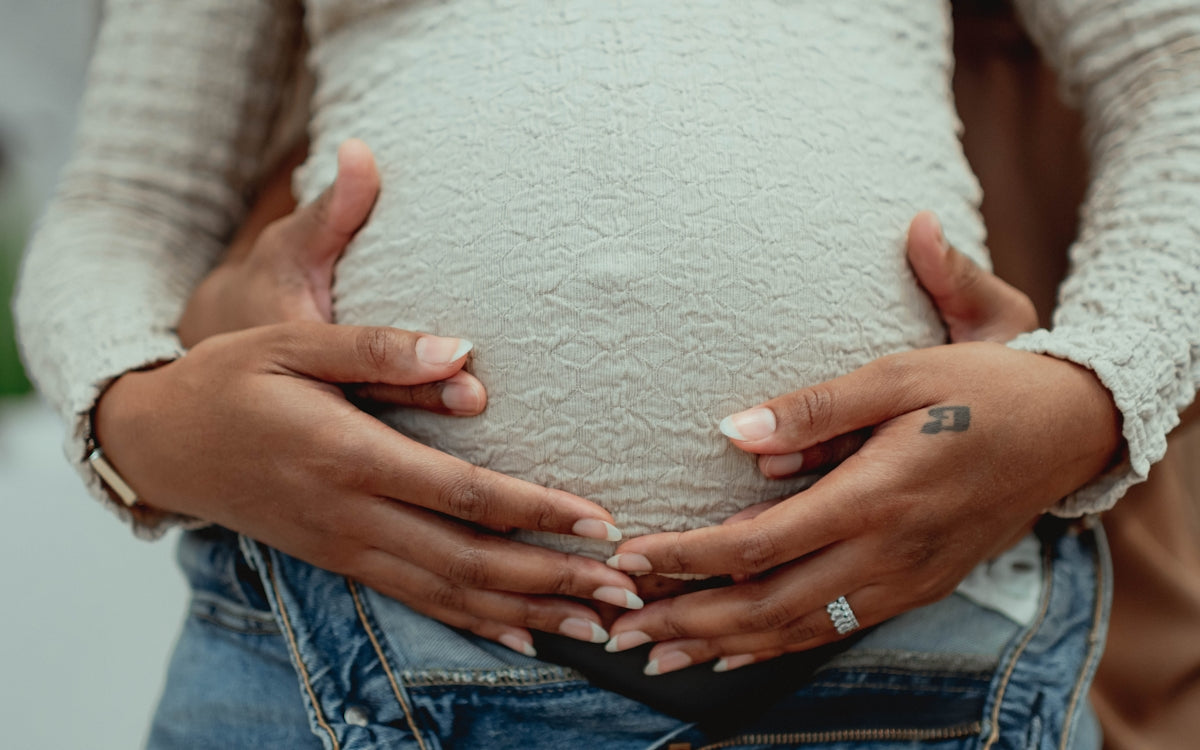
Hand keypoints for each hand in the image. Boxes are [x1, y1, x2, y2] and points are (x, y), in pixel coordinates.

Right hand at [100, 141, 642, 655]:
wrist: (164, 441)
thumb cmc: (234, 379)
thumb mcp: (295, 341)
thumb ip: (381, 350)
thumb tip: (465, 355)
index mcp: (350, 456)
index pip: (464, 494)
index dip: (538, 512)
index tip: (602, 523)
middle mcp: (354, 515)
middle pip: (472, 560)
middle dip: (555, 579)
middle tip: (629, 591)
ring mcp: (348, 547)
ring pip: (453, 594)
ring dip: (530, 611)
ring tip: (598, 626)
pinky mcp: (343, 560)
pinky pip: (420, 602)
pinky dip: (477, 623)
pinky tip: (524, 638)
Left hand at [603, 213, 1118, 674]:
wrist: (1071, 427)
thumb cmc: (982, 387)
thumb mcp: (899, 375)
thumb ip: (815, 409)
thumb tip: (733, 431)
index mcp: (876, 497)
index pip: (757, 544)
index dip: (686, 558)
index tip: (629, 558)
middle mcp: (887, 554)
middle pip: (766, 606)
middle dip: (686, 622)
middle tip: (619, 630)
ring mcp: (904, 580)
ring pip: (797, 631)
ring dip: (722, 645)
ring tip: (658, 655)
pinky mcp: (916, 586)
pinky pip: (834, 629)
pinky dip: (776, 645)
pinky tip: (737, 651)